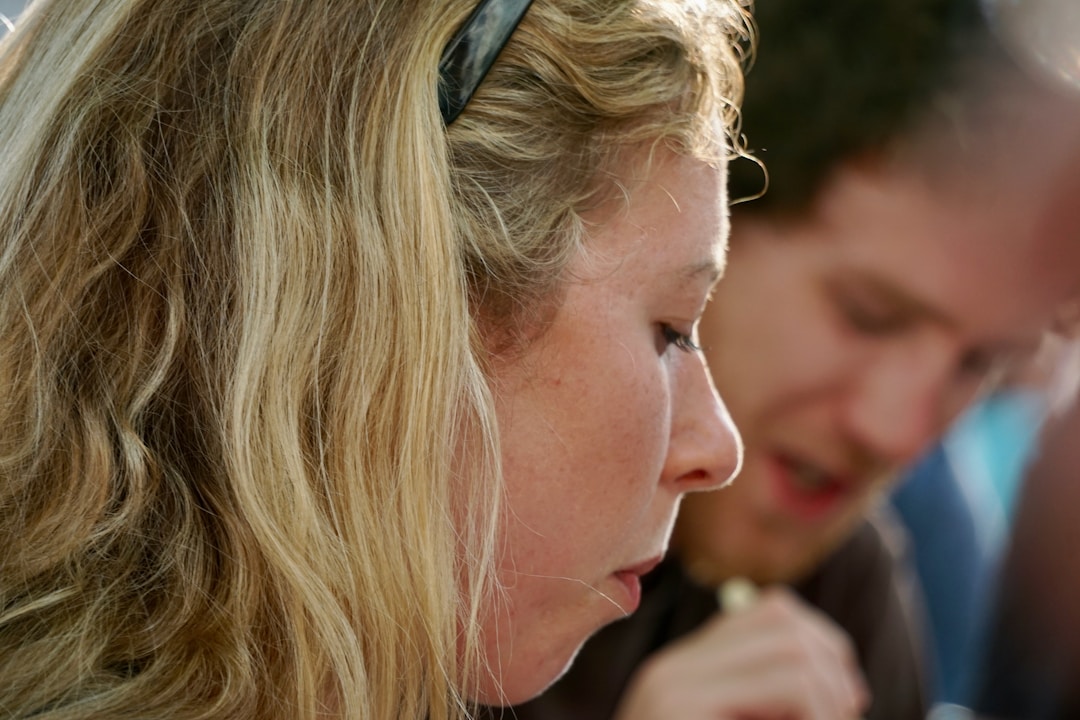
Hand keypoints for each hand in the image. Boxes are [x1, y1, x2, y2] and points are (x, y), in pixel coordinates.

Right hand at [613, 586, 869, 719]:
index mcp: (683, 674)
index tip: (847, 698)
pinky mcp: (682, 709)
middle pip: (784, 623)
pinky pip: (789, 688)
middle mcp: (671, 670)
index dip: (825, 645)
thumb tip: (841, 683)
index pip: (772, 612)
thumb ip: (764, 711)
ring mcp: (673, 688)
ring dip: (829, 701)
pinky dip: (820, 718)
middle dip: (834, 670)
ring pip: (792, 653)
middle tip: (847, 717)